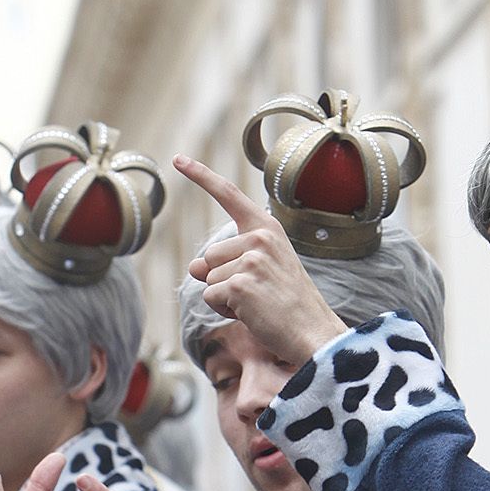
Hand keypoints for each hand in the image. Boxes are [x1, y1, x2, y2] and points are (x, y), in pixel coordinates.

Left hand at [175, 156, 348, 372]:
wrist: (312, 331)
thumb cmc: (287, 305)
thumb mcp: (257, 274)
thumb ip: (225, 263)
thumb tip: (192, 266)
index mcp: (267, 228)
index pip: (229, 196)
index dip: (201, 176)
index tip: (178, 159)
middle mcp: (260, 237)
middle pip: (208, 256)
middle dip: (222, 280)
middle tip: (258, 294)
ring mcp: (250, 258)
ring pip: (206, 277)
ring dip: (224, 297)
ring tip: (257, 304)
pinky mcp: (240, 282)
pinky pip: (210, 296)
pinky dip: (224, 310)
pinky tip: (252, 313)